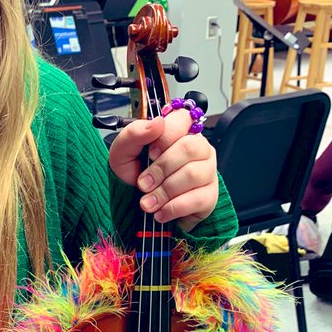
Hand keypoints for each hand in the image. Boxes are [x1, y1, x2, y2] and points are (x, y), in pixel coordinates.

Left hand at [108, 110, 217, 232]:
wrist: (135, 207)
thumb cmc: (133, 175)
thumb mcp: (122, 153)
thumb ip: (134, 134)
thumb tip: (156, 123)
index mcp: (179, 132)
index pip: (184, 118)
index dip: (166, 136)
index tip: (150, 153)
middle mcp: (198, 148)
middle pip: (190, 147)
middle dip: (161, 169)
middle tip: (143, 184)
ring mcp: (207, 171)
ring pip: (193, 174)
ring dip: (164, 192)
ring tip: (148, 202)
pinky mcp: (209, 195)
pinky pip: (197, 199)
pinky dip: (172, 208)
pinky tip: (160, 212)